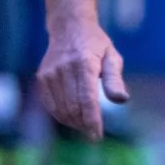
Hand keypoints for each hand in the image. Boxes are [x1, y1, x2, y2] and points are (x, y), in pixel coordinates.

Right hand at [38, 17, 129, 138]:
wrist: (69, 28)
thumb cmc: (96, 45)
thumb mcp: (112, 57)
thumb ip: (115, 80)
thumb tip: (122, 100)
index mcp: (84, 63)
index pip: (87, 99)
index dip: (92, 121)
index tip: (96, 136)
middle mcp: (64, 68)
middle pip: (73, 107)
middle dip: (84, 124)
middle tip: (93, 131)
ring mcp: (50, 73)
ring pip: (60, 109)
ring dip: (73, 122)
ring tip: (85, 124)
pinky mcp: (42, 77)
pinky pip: (50, 105)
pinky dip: (61, 116)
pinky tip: (72, 117)